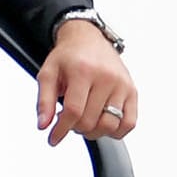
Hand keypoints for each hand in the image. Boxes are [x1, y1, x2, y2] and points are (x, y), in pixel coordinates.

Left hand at [36, 19, 138, 145]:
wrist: (88, 38)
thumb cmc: (68, 56)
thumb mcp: (48, 73)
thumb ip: (44, 100)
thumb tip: (43, 125)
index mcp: (83, 70)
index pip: (73, 111)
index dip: (61, 129)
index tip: (53, 138)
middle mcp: (106, 77)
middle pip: (91, 121)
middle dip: (75, 128)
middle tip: (68, 121)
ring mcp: (122, 85)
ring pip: (110, 125)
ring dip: (94, 132)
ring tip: (84, 122)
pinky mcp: (132, 91)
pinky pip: (129, 123)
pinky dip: (116, 132)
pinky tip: (103, 124)